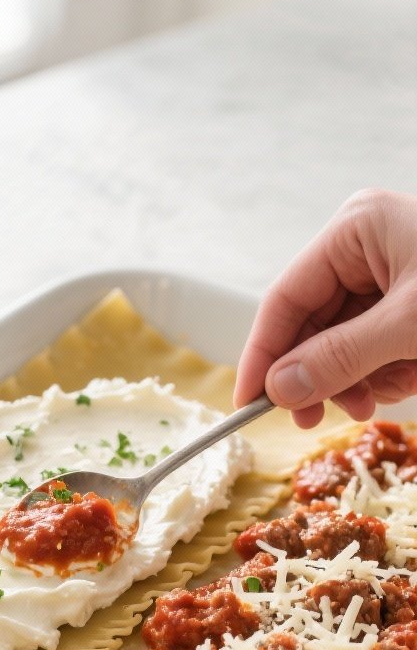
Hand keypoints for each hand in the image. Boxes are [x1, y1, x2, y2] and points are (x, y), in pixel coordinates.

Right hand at [234, 189, 416, 428]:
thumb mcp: (410, 328)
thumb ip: (339, 358)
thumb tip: (279, 388)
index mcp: (356, 230)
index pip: (285, 298)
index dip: (263, 355)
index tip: (248, 406)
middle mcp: (367, 247)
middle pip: (312, 324)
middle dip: (321, 374)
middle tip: (317, 419)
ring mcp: (391, 274)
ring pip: (343, 342)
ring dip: (359, 379)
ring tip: (385, 395)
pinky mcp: (413, 304)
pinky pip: (376, 347)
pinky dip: (388, 373)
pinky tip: (412, 378)